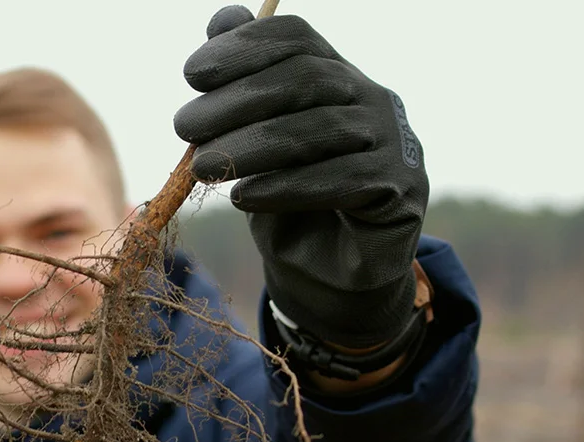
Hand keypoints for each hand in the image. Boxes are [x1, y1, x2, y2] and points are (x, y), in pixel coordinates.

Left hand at [174, 6, 428, 348]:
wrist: (328, 273)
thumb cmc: (287, 200)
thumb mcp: (253, 144)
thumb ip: (240, 87)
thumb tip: (220, 18)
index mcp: (337, 75)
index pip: (297, 38)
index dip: (244, 47)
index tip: (192, 74)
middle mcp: (372, 98)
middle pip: (305, 80)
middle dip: (235, 101)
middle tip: (183, 128)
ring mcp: (393, 142)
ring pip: (319, 131)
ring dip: (251, 147)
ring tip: (200, 168)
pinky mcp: (400, 190)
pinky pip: (341, 181)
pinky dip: (285, 187)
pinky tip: (243, 196)